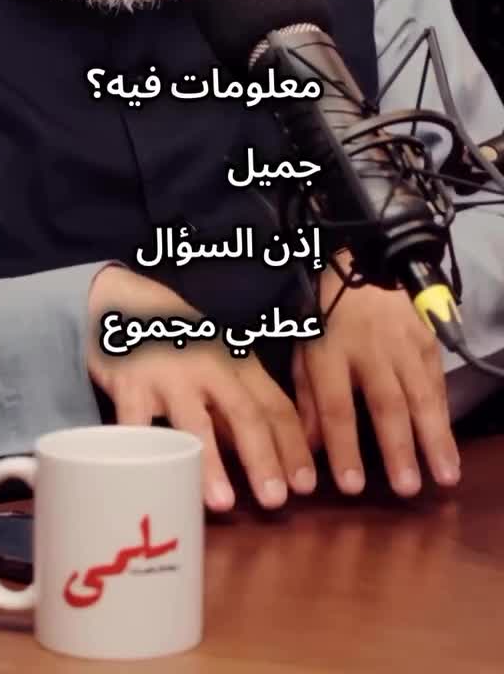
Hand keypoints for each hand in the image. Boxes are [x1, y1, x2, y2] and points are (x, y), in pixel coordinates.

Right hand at [87, 265, 315, 512]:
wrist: (121, 302)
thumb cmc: (177, 341)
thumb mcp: (216, 363)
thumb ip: (235, 406)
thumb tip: (268, 460)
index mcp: (237, 362)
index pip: (275, 406)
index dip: (293, 446)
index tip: (306, 484)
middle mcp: (209, 366)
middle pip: (244, 412)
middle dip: (263, 457)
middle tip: (277, 500)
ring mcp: (169, 376)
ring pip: (194, 421)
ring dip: (210, 463)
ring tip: (223, 502)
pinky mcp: (130, 386)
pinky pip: (137, 424)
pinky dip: (145, 453)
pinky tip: (153, 481)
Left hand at [292, 255, 460, 496]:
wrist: (362, 262)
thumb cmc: (325, 312)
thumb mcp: (302, 345)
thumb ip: (306, 397)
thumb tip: (310, 448)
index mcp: (329, 350)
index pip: (336, 404)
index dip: (343, 445)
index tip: (352, 486)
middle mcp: (368, 349)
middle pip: (386, 403)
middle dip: (397, 448)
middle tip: (407, 489)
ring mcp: (402, 344)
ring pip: (421, 394)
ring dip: (434, 438)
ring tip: (445, 476)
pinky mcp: (426, 341)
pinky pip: (436, 382)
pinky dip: (444, 415)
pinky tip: (448, 445)